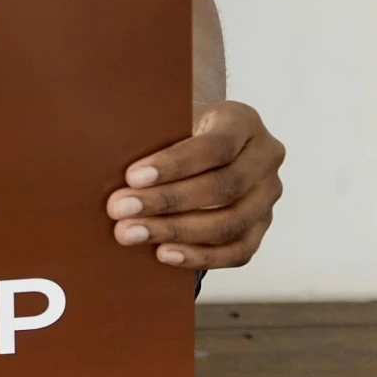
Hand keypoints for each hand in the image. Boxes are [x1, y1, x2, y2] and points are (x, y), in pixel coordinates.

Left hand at [107, 100, 284, 270]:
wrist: (201, 150)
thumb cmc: (176, 132)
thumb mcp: (170, 119)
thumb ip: (153, 134)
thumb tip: (108, 162)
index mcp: (243, 121)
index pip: (216, 145)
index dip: (174, 164)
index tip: (132, 177)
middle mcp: (265, 157)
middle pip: (224, 187)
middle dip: (167, 201)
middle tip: (120, 209)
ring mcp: (268, 195)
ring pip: (231, 222)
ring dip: (176, 232)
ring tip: (131, 234)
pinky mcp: (261, 227)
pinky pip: (238, 251)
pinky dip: (200, 257)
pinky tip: (164, 254)